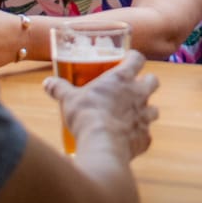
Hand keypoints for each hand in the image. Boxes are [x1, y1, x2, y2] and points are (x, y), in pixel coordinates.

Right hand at [44, 50, 159, 159]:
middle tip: (134, 87)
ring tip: (132, 116)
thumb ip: (60, 88)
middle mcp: (138, 94)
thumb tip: (47, 83)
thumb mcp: (69, 99)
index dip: (134, 58)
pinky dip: (139, 136)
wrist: (101, 145)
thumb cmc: (87, 115)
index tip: (129, 59)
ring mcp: (144, 117)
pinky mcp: (145, 138)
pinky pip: (146, 135)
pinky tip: (127, 139)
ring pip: (155, 109)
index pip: (137, 59)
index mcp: (122, 79)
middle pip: (153, 81)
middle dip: (147, 82)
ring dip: (146, 111)